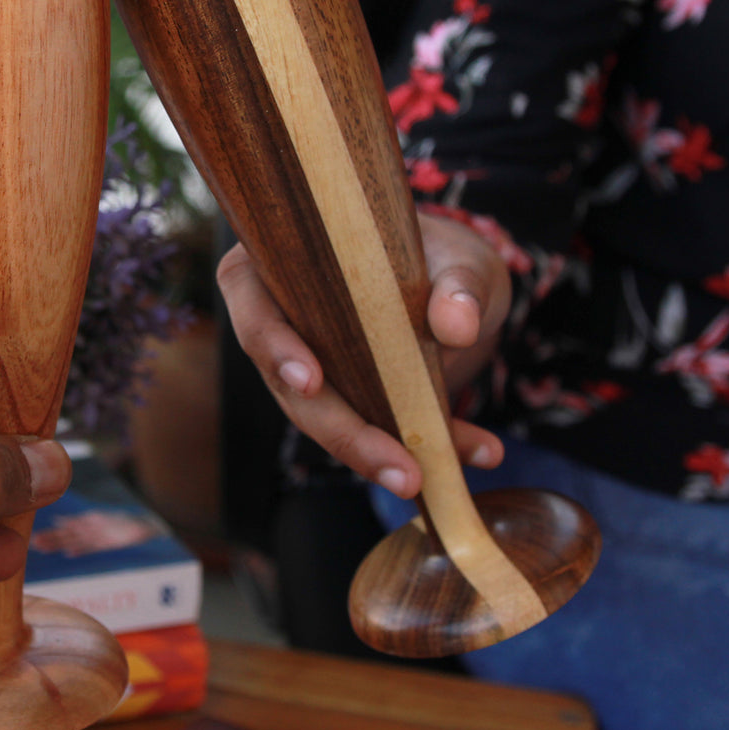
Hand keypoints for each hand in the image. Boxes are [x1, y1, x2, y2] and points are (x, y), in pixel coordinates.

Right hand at [216, 211, 510, 498]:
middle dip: (344, 432)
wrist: (454, 281)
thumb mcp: (458, 258)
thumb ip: (459, 284)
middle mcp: (281, 319)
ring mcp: (305, 364)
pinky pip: (368, 430)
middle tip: (401, 470)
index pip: (257, 308)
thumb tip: (456, 325)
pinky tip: (472, 452)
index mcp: (277, 263)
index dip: (275, 346)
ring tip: (426, 476)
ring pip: (321, 419)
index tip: (310, 380)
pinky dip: (419, 446)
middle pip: (289, 382)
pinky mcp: (340, 399)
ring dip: (374, 453)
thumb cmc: (437, 253)